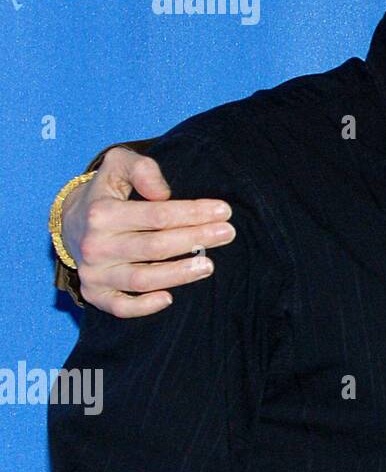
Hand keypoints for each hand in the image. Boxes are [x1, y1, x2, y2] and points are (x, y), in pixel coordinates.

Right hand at [61, 146, 233, 317]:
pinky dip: (143, 307)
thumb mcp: (117, 165)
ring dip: (178, 275)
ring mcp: (94, 272)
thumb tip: (163, 192)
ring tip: (209, 265)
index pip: (157, 215)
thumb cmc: (106, 192)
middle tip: (227, 233)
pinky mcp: (95, 293)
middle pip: (155, 247)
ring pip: (141, 279)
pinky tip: (169, 298)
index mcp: (102, 213)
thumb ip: (141, 168)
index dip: (193, 213)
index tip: (223, 210)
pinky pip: (120, 307)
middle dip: (195, 239)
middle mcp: (96, 245)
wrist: (71, 221)